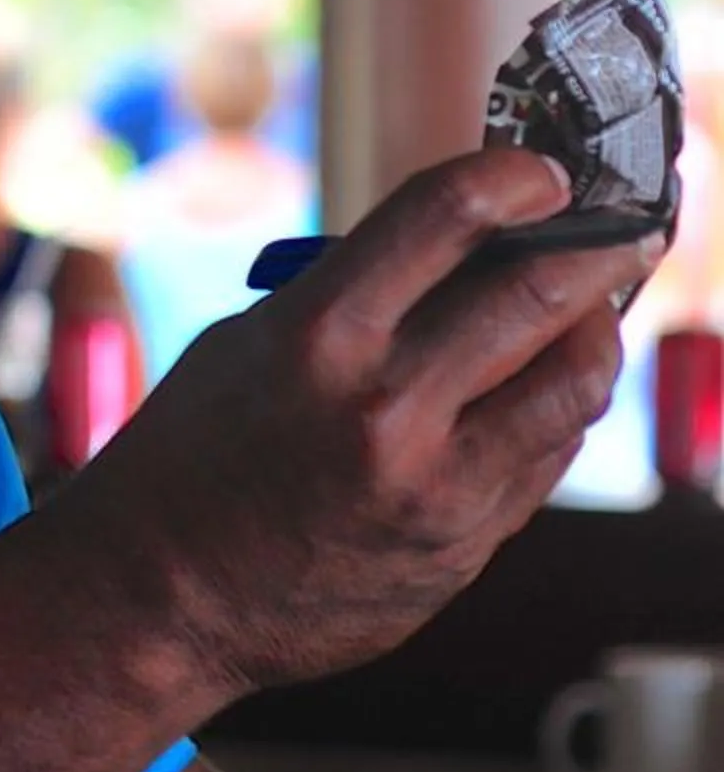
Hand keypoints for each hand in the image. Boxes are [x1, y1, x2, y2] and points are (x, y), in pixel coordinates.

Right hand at [62, 148, 667, 703]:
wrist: (157, 598)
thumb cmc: (187, 460)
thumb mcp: (244, 346)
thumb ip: (344, 300)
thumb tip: (451, 256)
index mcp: (315, 336)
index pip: (445, 216)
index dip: (512, 175)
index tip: (542, 173)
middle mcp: (385, 404)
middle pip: (538, 294)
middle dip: (593, 247)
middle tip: (615, 230)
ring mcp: (436, 483)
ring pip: (571, 382)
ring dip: (592, 333)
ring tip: (588, 313)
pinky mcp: (464, 544)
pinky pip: (545, 456)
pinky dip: (553, 411)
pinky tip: (537, 393)